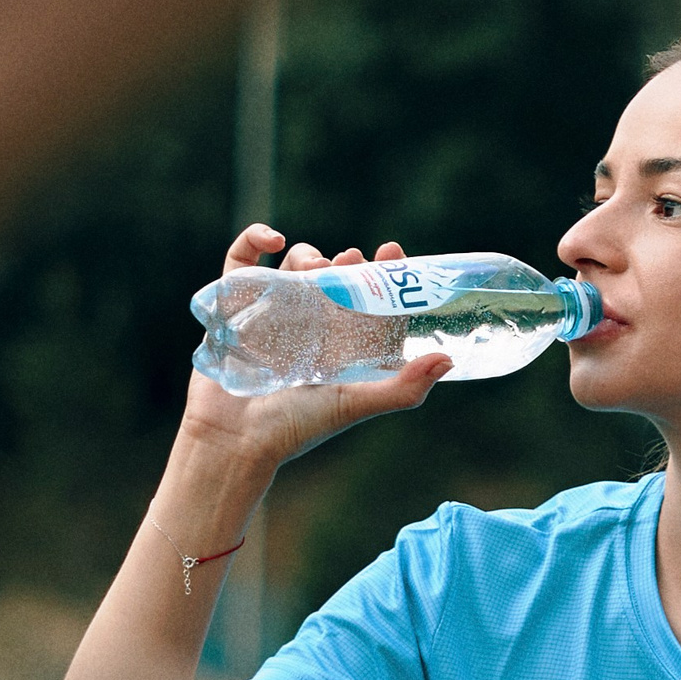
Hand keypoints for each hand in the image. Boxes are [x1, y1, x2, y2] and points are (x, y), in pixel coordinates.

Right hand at [179, 227, 449, 479]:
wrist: (234, 440)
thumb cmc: (295, 428)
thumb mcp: (354, 405)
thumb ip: (401, 389)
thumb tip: (448, 359)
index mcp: (341, 347)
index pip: (368, 300)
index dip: (382, 274)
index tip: (390, 251)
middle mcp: (309, 329)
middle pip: (333, 279)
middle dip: (346, 261)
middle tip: (352, 257)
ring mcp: (270, 315)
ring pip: (294, 267)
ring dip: (307, 255)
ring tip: (314, 267)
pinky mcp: (233, 307)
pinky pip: (240, 262)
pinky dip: (253, 240)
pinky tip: (272, 239)